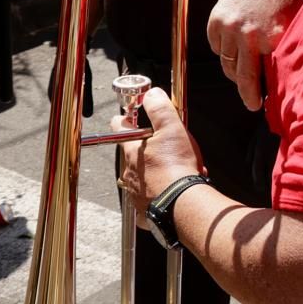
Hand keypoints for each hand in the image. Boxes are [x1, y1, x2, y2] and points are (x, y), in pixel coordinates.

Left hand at [114, 87, 202, 208]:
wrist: (182, 204)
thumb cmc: (177, 168)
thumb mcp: (172, 129)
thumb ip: (160, 109)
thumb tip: (152, 95)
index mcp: (133, 151)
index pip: (120, 128)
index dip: (124, 120)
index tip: (127, 117)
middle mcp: (130, 171)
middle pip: (133, 154)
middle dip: (147, 149)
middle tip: (166, 147)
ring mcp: (135, 191)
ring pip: (141, 176)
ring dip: (154, 172)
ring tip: (175, 171)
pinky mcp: (145, 208)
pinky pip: (149, 197)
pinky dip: (159, 192)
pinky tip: (173, 189)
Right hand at [207, 0, 300, 109]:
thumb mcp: (294, 25)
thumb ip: (285, 51)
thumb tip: (284, 81)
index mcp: (271, 38)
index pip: (264, 76)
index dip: (264, 93)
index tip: (264, 105)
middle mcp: (247, 35)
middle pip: (242, 77)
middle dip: (248, 95)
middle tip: (252, 105)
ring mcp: (228, 28)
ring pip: (227, 65)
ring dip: (236, 72)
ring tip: (246, 75)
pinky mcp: (215, 23)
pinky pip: (216, 49)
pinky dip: (225, 53)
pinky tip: (237, 49)